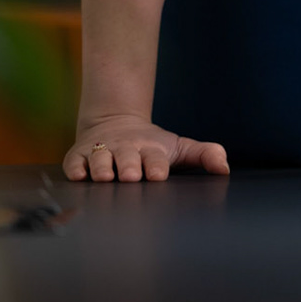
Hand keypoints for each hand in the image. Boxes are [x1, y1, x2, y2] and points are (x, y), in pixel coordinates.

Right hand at [62, 111, 230, 181]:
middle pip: (127, 157)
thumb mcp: (179, 148)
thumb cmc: (151, 146)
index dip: (156, 165)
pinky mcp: (80, 156)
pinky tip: (78, 176)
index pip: (155, 158)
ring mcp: (102, 152)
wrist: (114, 123)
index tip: (159, 175)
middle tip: (132, 176)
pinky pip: (75, 163)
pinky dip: (76, 169)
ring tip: (105, 178)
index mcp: (150, 149)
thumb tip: (226, 168)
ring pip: (100, 160)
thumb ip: (204, 155)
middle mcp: (125, 149)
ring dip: (102, 168)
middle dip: (129, 166)